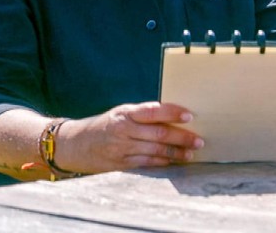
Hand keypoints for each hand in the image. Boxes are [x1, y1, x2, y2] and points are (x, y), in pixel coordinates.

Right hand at [56, 102, 203, 173]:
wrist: (76, 144)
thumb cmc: (107, 124)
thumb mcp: (122, 112)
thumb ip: (144, 113)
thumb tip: (175, 113)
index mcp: (126, 113)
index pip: (153, 111)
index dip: (172, 112)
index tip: (189, 116)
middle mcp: (124, 130)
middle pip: (158, 133)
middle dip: (181, 137)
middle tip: (198, 140)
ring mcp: (122, 148)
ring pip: (154, 150)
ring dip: (175, 153)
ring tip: (191, 153)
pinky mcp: (121, 163)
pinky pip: (146, 163)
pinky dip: (162, 162)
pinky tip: (174, 161)